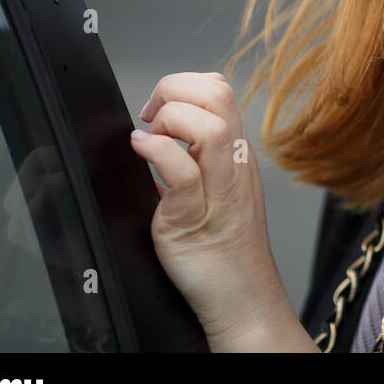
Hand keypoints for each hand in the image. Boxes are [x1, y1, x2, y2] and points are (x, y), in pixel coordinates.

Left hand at [128, 71, 297, 349]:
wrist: (242, 298)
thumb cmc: (224, 250)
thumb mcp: (214, 190)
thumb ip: (192, 161)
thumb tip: (155, 138)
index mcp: (236, 153)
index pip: (220, 89)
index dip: (182, 86)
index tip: (156, 109)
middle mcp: (234, 164)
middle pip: (218, 94)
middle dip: (174, 90)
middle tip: (152, 117)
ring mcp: (219, 190)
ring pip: (210, 125)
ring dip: (170, 119)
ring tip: (151, 138)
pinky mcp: (194, 219)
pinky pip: (183, 173)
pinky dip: (157, 152)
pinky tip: (141, 151)